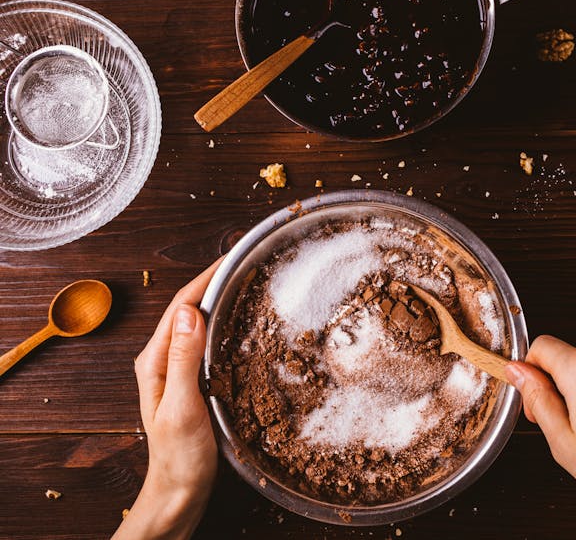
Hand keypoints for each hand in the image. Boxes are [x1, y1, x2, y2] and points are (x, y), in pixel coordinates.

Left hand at [114, 259, 221, 539]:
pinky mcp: (192, 380)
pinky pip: (208, 341)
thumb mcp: (182, 406)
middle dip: (215, 281)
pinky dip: (225, 324)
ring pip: (199, 323)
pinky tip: (244, 322)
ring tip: (248, 283)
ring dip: (220, 300)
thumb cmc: (179, 456)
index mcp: (155, 361)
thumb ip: (183, 359)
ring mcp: (177, 369)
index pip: (181, 306)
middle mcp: (163, 359)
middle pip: (190, 309)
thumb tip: (192, 312)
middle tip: (247, 263)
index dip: (206, 277)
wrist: (179, 491)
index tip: (232, 257)